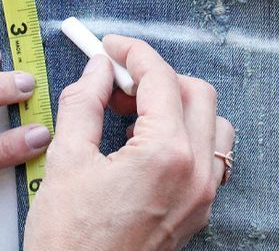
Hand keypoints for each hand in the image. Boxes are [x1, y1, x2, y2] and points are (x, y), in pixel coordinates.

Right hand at [25, 35, 234, 250]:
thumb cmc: (69, 241)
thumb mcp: (66, 160)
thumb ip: (84, 102)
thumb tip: (98, 68)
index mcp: (165, 154)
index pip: (160, 78)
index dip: (133, 53)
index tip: (110, 47)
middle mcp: (195, 173)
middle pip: (195, 92)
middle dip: (157, 77)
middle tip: (117, 83)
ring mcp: (203, 195)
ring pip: (211, 122)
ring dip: (177, 105)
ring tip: (133, 116)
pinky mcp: (199, 211)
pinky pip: (210, 154)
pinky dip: (186, 134)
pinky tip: (146, 144)